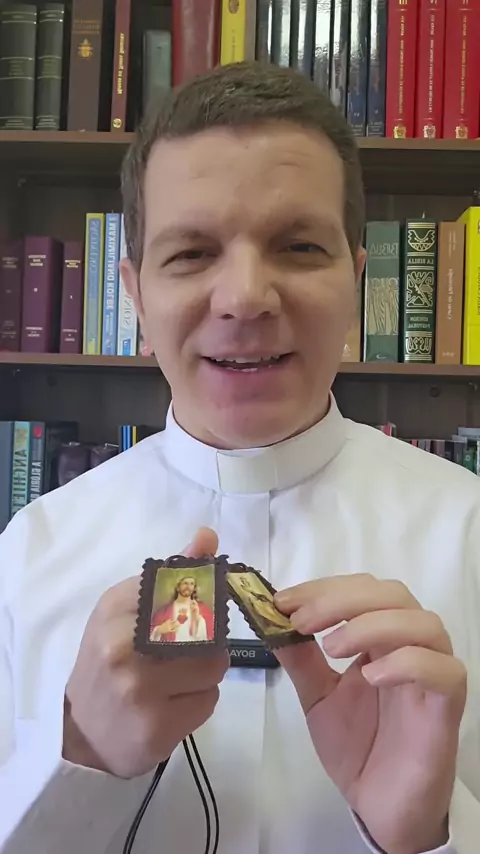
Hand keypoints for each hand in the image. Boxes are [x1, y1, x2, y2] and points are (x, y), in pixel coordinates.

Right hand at [64, 527, 226, 778]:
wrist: (79, 733)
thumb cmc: (107, 662)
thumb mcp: (126, 611)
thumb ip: (168, 574)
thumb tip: (207, 535)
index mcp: (116, 609)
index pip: (183, 586)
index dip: (200, 599)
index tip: (192, 612)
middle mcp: (125, 646)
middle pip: (208, 630)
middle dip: (205, 643)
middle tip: (181, 654)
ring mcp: (140, 690)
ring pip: (214, 667)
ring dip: (204, 675)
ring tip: (175, 681)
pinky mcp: (158, 726)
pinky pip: (209, 701)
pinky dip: (198, 702)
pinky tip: (172, 705)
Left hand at [274, 574, 466, 853]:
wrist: (381, 807)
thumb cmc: (358, 746)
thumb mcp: (317, 696)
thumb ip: (300, 658)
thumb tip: (270, 619)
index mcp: (383, 636)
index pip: (362, 589)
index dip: (323, 588)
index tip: (284, 600)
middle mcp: (413, 645)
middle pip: (392, 594)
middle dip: (343, 599)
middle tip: (302, 620)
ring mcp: (434, 672)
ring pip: (422, 622)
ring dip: (372, 624)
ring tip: (332, 648)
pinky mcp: (448, 706)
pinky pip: (443, 670)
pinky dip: (407, 663)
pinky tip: (371, 676)